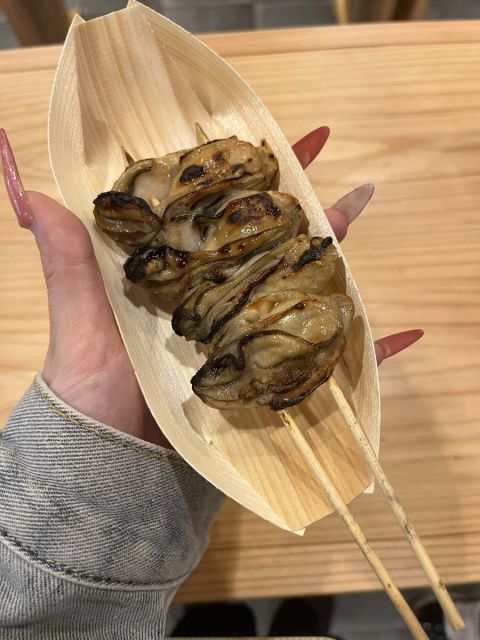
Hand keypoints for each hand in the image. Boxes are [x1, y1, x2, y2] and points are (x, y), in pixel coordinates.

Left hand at [1, 127, 421, 447]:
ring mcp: (246, 340)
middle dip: (309, 216)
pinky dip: (369, 354)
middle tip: (346, 184)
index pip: (225, 218)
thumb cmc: (91, 385)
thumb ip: (68, 258)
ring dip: (337, 263)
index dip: (254, 181)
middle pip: (273, 250)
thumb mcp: (79, 314)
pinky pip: (325, 365)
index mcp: (182, 277)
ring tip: (362, 226)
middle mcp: (218, 302)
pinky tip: (403, 335)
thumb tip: (30, 190)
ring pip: (301, 293)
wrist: (110, 458)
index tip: (282, 141)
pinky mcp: (266, 381)